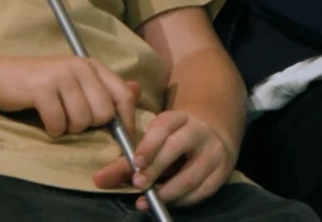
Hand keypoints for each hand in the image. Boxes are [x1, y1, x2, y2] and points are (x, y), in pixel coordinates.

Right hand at [0, 56, 139, 137]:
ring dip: (68, 128)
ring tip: (57, 117)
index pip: (124, 95)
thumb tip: (137, 90)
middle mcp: (79, 67)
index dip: (126, 121)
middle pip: (104, 113)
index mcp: (92, 66)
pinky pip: (58, 124)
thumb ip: (105, 87)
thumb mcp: (76, 82)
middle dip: (89, 126)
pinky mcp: (42, 88)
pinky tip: (44, 120)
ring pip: (82, 121)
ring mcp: (60, 76)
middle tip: (72, 120)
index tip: (122, 137)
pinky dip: (52, 129)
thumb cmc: (41, 84)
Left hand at [93, 110, 236, 207]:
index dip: (149, 143)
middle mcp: (200, 131)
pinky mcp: (222, 173)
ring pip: (192, 173)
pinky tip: (166, 203)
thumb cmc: (174, 140)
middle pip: (177, 146)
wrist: (214, 137)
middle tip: (138, 183)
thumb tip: (99, 180)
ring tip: (146, 200)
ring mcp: (214, 153)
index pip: (164, 125)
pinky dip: (182, 200)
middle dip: (156, 166)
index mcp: (180, 118)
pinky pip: (202, 190)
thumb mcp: (154, 142)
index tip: (135, 162)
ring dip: (167, 190)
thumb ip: (127, 161)